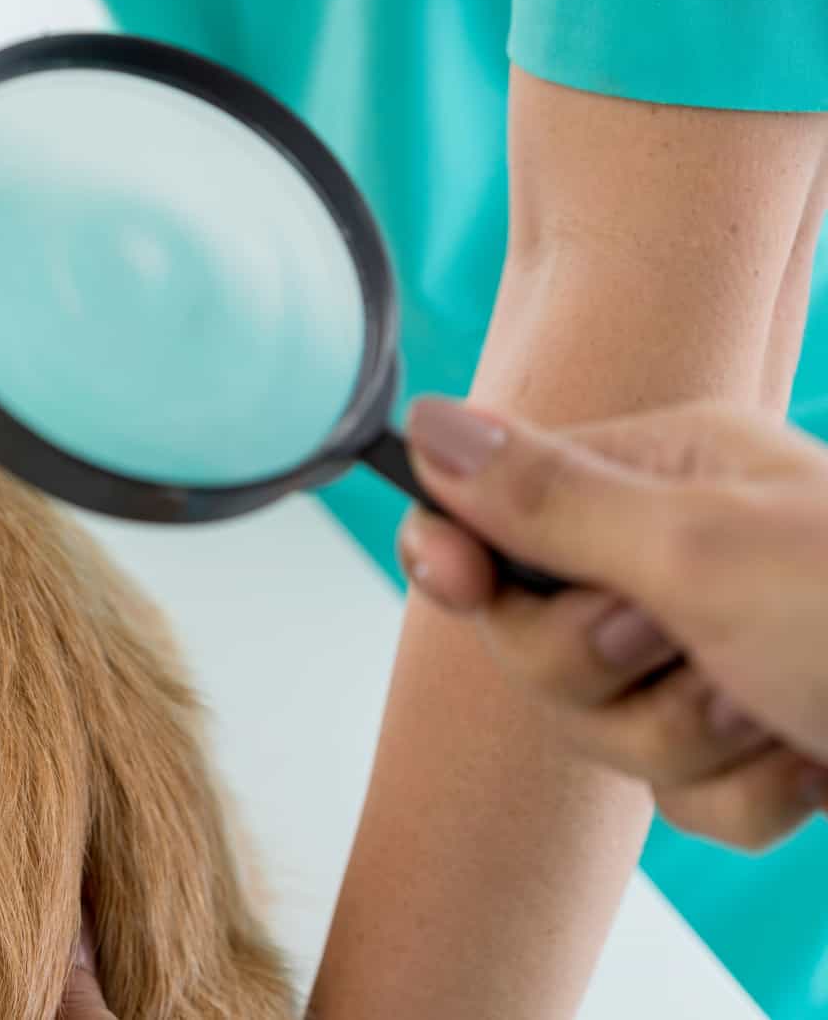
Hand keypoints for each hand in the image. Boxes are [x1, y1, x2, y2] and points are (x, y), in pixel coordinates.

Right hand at [397, 397, 827, 850]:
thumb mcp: (697, 550)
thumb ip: (546, 500)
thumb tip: (428, 422)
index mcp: (656, 478)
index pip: (495, 507)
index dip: (460, 552)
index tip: (458, 584)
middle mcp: (675, 557)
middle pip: (533, 637)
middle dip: (600, 675)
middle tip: (680, 646)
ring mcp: (711, 652)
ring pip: (601, 729)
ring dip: (687, 740)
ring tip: (774, 706)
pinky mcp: (749, 737)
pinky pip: (675, 796)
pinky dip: (743, 794)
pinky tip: (809, 761)